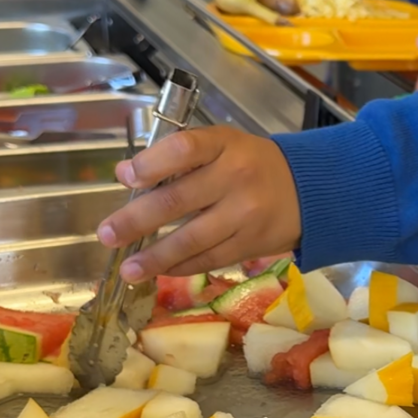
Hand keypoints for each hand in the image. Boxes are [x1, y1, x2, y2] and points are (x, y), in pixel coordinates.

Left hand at [96, 126, 300, 282]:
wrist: (311, 191)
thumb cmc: (253, 164)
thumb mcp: (224, 146)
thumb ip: (179, 157)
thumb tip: (127, 175)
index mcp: (225, 145)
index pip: (183, 149)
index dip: (151, 164)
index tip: (126, 177)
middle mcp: (235, 178)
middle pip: (178, 200)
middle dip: (136, 220)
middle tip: (106, 235)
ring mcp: (245, 215)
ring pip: (191, 239)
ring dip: (154, 257)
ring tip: (127, 269)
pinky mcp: (251, 244)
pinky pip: (209, 259)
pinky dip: (180, 267)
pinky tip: (159, 271)